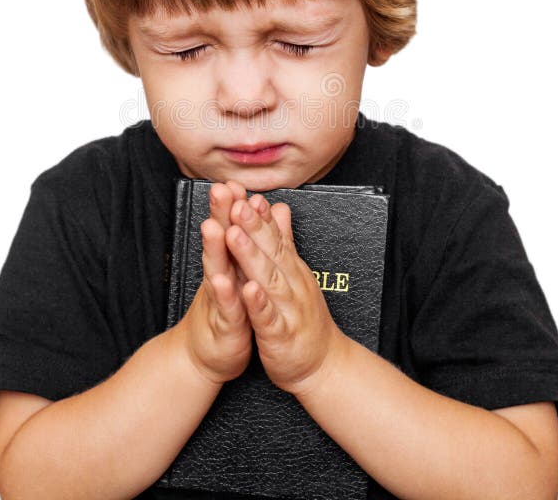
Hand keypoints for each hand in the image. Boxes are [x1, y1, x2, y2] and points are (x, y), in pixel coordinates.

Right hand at [179, 180, 254, 384]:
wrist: (211, 354)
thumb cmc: (229, 310)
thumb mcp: (239, 273)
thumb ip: (246, 242)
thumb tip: (255, 212)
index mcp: (229, 263)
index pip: (230, 227)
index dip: (231, 204)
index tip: (233, 179)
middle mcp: (220, 276)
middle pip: (219, 241)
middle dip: (219, 215)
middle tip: (219, 189)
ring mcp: (219, 299)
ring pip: (216, 269)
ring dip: (215, 248)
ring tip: (214, 227)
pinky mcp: (224, 324)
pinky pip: (225, 308)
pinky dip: (224, 294)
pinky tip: (225, 281)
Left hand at [225, 195, 346, 395]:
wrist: (323, 365)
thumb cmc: (303, 318)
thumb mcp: (294, 273)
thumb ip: (284, 240)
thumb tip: (279, 207)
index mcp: (290, 269)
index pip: (273, 236)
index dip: (258, 215)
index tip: (243, 192)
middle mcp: (291, 283)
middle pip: (270, 250)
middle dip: (252, 226)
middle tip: (236, 203)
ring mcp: (287, 309)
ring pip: (268, 278)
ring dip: (251, 256)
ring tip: (234, 234)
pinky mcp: (281, 335)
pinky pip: (268, 318)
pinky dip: (259, 303)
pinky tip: (249, 288)